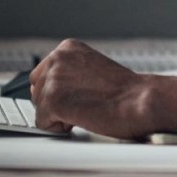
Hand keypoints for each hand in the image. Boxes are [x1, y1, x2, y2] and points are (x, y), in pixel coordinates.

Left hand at [29, 39, 156, 138]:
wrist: (141, 100)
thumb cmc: (125, 91)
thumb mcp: (93, 69)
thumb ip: (71, 74)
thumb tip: (56, 89)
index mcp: (67, 48)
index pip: (42, 74)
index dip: (59, 92)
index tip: (79, 96)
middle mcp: (57, 59)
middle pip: (36, 91)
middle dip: (54, 103)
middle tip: (84, 105)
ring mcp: (53, 79)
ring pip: (39, 109)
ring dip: (59, 116)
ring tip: (87, 110)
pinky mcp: (53, 100)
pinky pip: (42, 124)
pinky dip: (60, 128)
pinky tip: (82, 118)